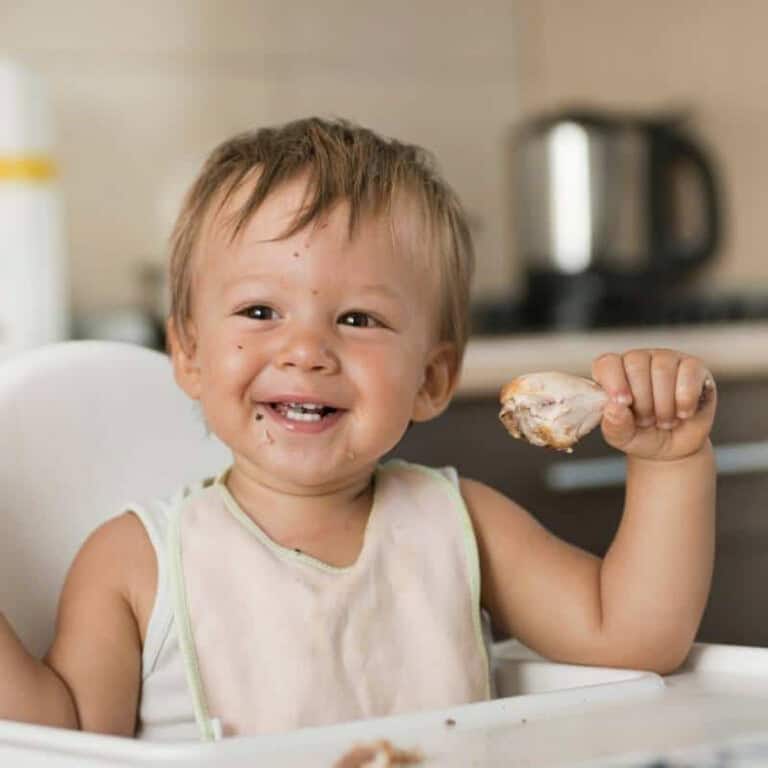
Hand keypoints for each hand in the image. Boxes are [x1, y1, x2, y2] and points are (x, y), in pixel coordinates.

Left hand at [592, 349, 715, 460]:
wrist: (674, 450)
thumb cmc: (642, 436)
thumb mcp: (622, 437)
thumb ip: (614, 425)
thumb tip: (614, 408)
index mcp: (613, 373)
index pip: (607, 363)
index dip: (614, 381)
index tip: (623, 403)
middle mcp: (639, 360)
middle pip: (635, 364)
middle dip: (642, 401)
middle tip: (647, 421)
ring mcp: (667, 360)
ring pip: (662, 369)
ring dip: (664, 404)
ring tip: (664, 420)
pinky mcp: (694, 367)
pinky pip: (689, 372)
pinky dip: (686, 398)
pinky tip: (684, 412)